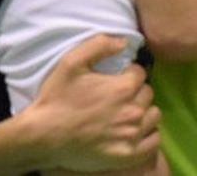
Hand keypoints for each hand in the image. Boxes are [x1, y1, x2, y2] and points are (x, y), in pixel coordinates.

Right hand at [29, 35, 160, 171]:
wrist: (43, 135)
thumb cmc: (57, 97)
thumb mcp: (72, 62)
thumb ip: (100, 45)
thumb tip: (124, 42)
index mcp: (123, 88)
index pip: (140, 73)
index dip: (128, 73)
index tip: (116, 78)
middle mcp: (132, 111)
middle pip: (148, 93)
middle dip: (136, 91)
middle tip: (118, 96)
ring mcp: (132, 135)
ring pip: (153, 116)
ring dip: (143, 111)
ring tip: (126, 112)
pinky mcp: (128, 155)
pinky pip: (153, 142)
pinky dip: (148, 135)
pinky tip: (134, 130)